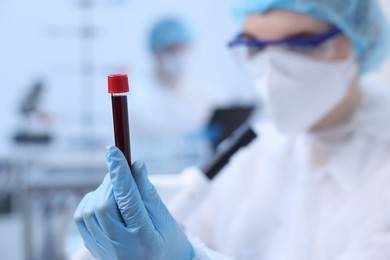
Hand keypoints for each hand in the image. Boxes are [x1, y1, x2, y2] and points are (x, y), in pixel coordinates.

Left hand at [74, 146, 193, 259]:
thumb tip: (135, 164)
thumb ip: (147, 191)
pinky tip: (106, 201)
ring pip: (89, 211)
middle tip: (121, 172)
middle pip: (103, 206)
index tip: (114, 151)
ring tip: (118, 190)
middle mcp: (121, 248)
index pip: (128, 200)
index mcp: (145, 239)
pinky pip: (82, 219)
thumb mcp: (164, 216)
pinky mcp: (93, 248)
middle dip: (111, 183)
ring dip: (101, 192)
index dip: (120, 173)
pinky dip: (91, 202)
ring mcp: (104, 250)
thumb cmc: (168, 239)